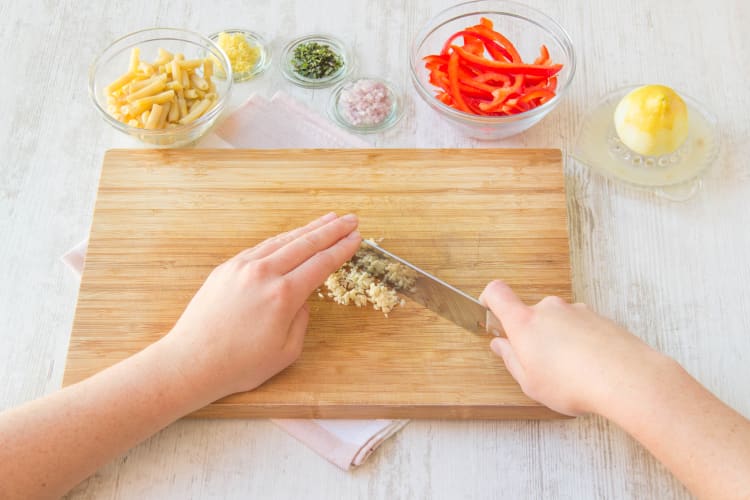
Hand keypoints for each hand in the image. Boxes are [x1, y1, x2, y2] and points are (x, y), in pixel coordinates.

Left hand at [163, 212, 360, 401]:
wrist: (191, 362)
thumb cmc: (239, 365)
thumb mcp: (286, 352)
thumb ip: (302, 320)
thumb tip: (303, 300)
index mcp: (284, 295)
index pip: (321, 264)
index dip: (342, 249)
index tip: (357, 238)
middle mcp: (264, 274)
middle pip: (306, 244)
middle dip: (332, 230)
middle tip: (351, 219)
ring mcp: (243, 267)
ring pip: (283, 240)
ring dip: (309, 229)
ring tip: (328, 220)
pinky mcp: (227, 268)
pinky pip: (262, 247)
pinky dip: (282, 239)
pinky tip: (293, 236)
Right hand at [480, 280, 659, 415]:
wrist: (626, 379)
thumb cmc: (575, 383)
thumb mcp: (530, 382)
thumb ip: (511, 359)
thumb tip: (501, 345)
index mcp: (525, 322)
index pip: (497, 293)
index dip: (489, 299)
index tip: (489, 311)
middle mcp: (549, 309)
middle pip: (530, 314)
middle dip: (531, 337)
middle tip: (537, 365)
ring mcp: (577, 311)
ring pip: (557, 323)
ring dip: (557, 342)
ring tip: (569, 373)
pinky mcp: (599, 318)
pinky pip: (580, 328)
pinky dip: (579, 344)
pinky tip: (588, 369)